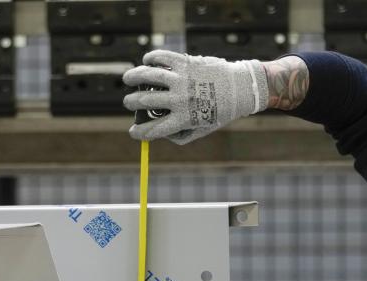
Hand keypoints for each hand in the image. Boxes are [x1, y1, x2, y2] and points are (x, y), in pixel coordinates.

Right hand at [122, 49, 268, 144]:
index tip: (133, 132)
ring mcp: (182, 79)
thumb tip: (160, 135)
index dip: (138, 133)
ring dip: (133, 77)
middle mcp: (181, 99)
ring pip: (149, 76)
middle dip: (131, 103)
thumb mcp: (202, 129)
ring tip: (127, 79)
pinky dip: (151, 58)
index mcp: (184, 119)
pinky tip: (147, 61)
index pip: (153, 130)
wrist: (239, 88)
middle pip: (146, 102)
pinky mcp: (186, 62)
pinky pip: (162, 58)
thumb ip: (181, 135)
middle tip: (128, 102)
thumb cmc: (220, 111)